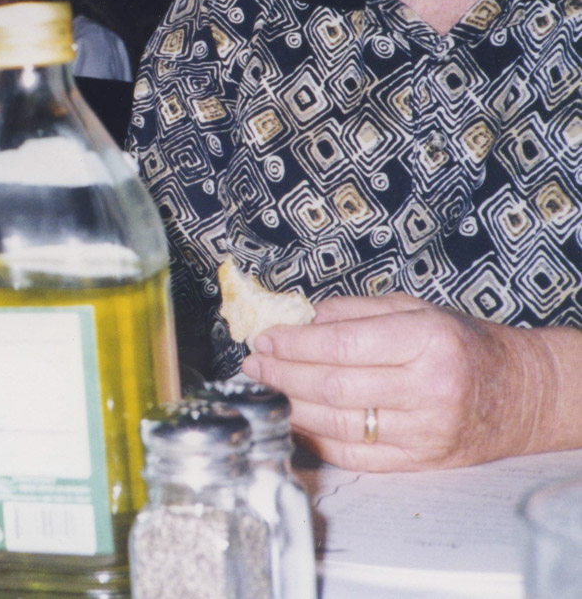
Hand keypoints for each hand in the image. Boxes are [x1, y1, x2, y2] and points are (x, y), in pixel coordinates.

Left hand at [242, 293, 546, 471]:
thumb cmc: (464, 345)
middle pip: (332, 386)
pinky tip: (292, 419)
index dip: (292, 344)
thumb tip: (298, 319)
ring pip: (336, 423)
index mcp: (427, 342)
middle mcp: (427, 389)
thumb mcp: (415, 309)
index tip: (263, 339)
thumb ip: (354, 312)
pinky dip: (314, 438)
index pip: (340, 347)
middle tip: (253, 363)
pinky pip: (352, 455)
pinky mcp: (418, 462)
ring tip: (265, 388)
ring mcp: (423, 431)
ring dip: (289, 405)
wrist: (518, 393)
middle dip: (281, 374)